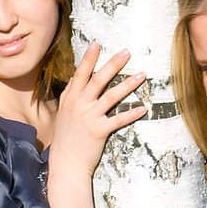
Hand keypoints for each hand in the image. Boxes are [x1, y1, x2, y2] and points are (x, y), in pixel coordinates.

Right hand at [49, 43, 147, 179]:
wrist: (66, 164)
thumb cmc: (65, 140)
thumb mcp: (63, 114)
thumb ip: (69, 96)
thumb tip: (74, 81)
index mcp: (70, 99)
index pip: (80, 74)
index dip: (89, 59)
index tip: (97, 44)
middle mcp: (79, 105)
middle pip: (98, 79)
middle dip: (113, 64)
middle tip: (127, 52)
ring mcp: (89, 117)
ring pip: (112, 96)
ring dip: (128, 84)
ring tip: (142, 75)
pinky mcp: (99, 131)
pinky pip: (119, 119)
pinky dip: (132, 113)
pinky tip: (143, 108)